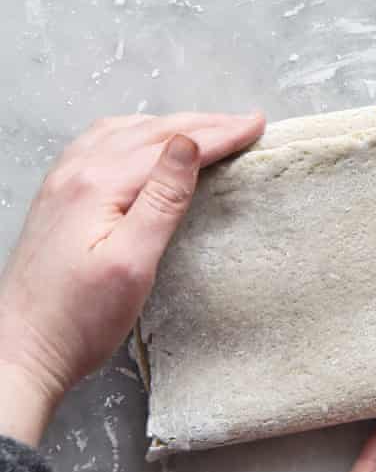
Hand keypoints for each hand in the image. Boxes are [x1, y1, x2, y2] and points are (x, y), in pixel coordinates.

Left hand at [0, 111, 265, 445]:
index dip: (220, 134)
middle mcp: (77, 172)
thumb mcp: (132, 263)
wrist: (21, 348)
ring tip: (208, 128)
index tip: (256, 125)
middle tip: (245, 122)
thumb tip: (187, 145)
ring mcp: (63, 181)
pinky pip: (102, 144)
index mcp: (99, 184)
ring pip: (125, 132)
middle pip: (149, 131)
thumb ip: (161, 200)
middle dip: (203, 123)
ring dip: (171, 124)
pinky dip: (137, 134)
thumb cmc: (79, 318)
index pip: (172, 146)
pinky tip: (146, 143)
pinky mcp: (58, 197)